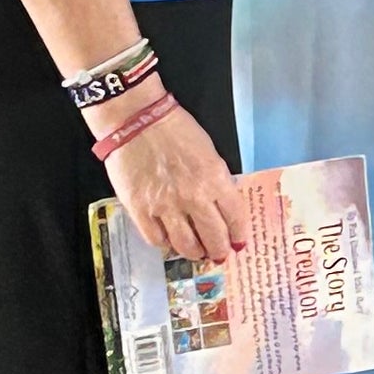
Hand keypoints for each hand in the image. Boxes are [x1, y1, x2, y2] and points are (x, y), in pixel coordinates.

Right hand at [104, 97, 244, 263]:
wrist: (136, 121)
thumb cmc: (175, 130)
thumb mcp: (208, 152)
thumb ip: (216, 181)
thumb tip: (220, 207)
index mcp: (215, 179)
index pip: (235, 217)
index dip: (237, 234)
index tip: (237, 241)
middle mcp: (194, 197)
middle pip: (213, 237)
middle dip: (219, 250)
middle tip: (218, 253)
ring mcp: (165, 206)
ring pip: (185, 245)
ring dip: (194, 252)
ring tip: (195, 252)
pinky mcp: (139, 210)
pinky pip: (156, 239)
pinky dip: (165, 244)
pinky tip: (169, 240)